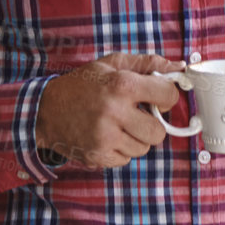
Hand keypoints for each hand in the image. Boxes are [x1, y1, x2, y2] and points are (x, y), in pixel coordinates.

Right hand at [35, 52, 184, 167]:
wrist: (45, 109)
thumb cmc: (83, 85)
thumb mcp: (112, 64)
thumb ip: (148, 64)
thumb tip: (179, 67)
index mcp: (122, 85)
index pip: (168, 96)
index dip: (167, 97)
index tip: (157, 98)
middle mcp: (115, 112)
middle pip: (158, 132)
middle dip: (152, 125)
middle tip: (138, 116)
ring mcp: (105, 137)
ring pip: (143, 148)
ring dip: (136, 138)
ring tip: (119, 125)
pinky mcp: (97, 155)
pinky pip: (126, 160)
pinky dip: (121, 150)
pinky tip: (109, 136)